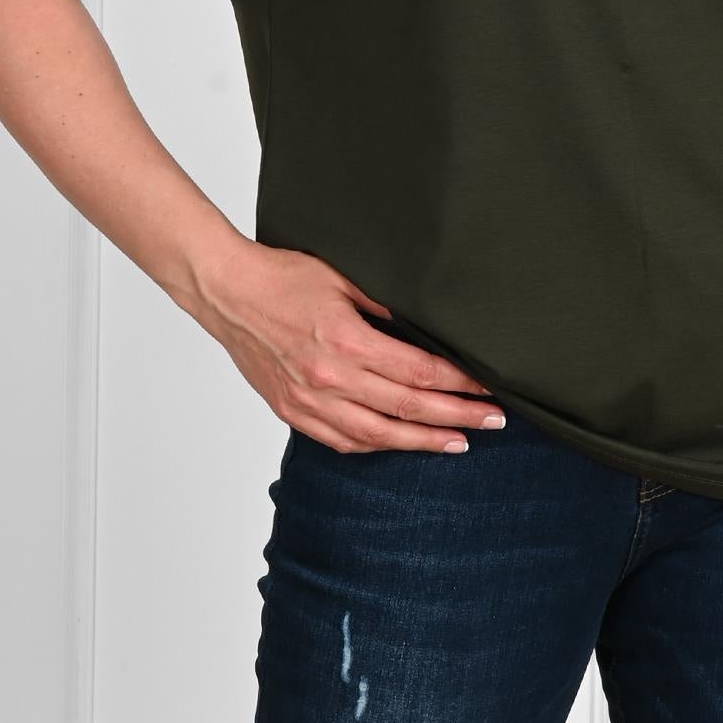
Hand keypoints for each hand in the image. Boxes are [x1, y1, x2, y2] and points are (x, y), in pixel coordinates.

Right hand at [198, 242, 503, 453]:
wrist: (229, 294)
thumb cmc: (283, 276)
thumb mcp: (343, 276)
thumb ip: (386, 302)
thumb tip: (427, 320)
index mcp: (346, 340)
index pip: (418, 371)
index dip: (459, 383)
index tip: (487, 387)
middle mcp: (330, 378)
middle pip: (407, 408)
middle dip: (457, 416)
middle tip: (493, 421)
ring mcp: (309, 401)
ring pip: (379, 435)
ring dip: (423, 441)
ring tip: (458, 442)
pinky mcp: (294, 412)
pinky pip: (343, 441)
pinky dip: (378, 446)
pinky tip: (402, 443)